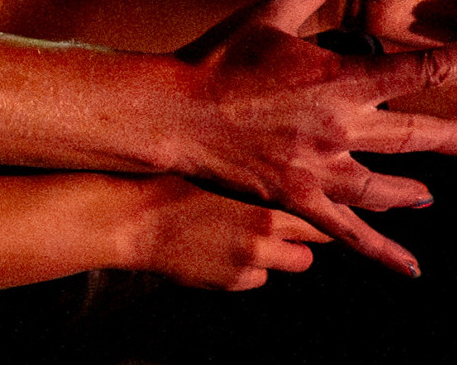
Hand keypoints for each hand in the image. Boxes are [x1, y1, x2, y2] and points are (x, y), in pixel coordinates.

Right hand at [122, 176, 327, 290]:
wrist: (132, 221)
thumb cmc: (169, 185)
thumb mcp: (220, 172)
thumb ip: (258, 182)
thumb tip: (288, 182)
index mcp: (264, 209)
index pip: (320, 219)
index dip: (322, 213)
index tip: (324, 208)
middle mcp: (262, 242)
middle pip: (312, 248)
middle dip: (303, 238)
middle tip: (285, 222)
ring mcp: (247, 266)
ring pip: (285, 265)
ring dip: (275, 254)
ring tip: (244, 234)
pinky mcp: (230, 284)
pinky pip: (255, 277)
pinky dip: (246, 266)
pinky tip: (219, 247)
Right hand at [173, 0, 456, 275]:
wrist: (174, 111)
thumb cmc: (216, 60)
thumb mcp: (265, 15)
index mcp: (342, 78)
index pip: (429, 67)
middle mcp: (344, 125)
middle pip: (419, 134)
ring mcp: (324, 167)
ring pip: (391, 185)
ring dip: (418, 188)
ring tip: (434, 189)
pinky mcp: (300, 198)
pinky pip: (350, 232)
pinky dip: (384, 252)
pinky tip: (411, 270)